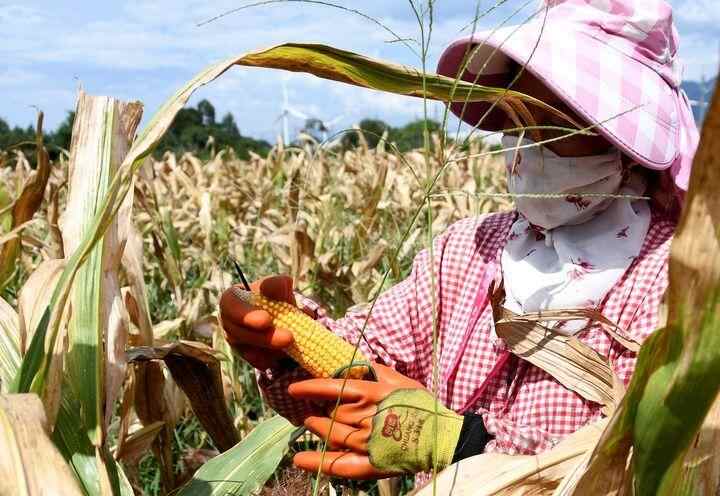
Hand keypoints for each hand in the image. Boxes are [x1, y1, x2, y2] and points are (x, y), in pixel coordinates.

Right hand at [219, 275, 304, 370]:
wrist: (284, 316)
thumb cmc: (276, 296)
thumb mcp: (279, 287)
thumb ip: (277, 285)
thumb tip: (278, 284)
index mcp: (231, 299)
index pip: (230, 304)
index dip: (246, 315)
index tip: (267, 320)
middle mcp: (228, 321)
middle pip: (238, 333)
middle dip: (264, 337)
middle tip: (288, 338)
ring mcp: (235, 341)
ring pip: (248, 349)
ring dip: (271, 348)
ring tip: (291, 343)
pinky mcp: (248, 355)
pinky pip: (257, 361)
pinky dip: (272, 358)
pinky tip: (284, 354)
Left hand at [290, 363, 448, 478]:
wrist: (441, 436)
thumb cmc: (421, 405)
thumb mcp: (398, 380)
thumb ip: (374, 370)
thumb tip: (353, 361)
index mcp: (370, 395)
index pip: (331, 388)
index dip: (309, 388)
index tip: (293, 388)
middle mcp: (365, 417)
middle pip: (330, 413)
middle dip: (317, 410)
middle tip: (310, 410)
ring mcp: (366, 442)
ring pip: (331, 434)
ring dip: (317, 428)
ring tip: (310, 423)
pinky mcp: (370, 463)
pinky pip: (339, 464)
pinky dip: (318, 462)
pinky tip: (299, 460)